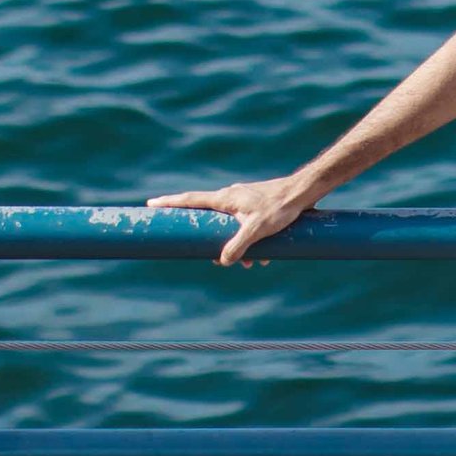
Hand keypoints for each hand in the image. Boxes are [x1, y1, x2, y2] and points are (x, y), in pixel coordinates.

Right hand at [146, 176, 324, 267]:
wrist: (305, 192)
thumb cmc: (281, 207)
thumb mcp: (257, 229)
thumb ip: (237, 246)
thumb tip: (221, 261)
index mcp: (225, 198)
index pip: (191, 200)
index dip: (170, 204)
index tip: (151, 204)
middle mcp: (231, 197)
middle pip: (208, 218)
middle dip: (209, 240)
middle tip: (207, 255)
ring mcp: (243, 201)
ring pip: (229, 227)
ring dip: (236, 246)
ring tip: (251, 263)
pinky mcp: (256, 206)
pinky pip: (245, 227)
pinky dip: (249, 241)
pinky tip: (264, 255)